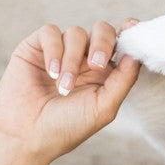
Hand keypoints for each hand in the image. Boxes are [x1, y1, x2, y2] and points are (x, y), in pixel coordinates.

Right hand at [0, 18, 140, 164]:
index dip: (129, 32)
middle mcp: (85, 59)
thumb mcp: (103, 107)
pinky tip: (50, 73)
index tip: (131, 28)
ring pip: (76, 33)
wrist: (28, 135)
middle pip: (102, 30)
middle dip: (102, 43)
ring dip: (72, 60)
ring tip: (63, 87)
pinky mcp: (38, 47)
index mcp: (105, 73)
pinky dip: (54, 51)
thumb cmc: (66, 127)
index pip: (121, 44)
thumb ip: (123, 80)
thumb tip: (136, 54)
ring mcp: (62, 52)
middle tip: (96, 65)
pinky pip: (51, 32)